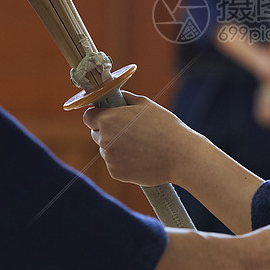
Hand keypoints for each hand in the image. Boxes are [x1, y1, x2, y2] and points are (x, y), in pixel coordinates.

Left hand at [83, 92, 198, 186]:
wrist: (180, 156)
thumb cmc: (165, 127)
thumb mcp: (145, 104)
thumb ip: (125, 98)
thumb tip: (114, 96)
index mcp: (109, 119)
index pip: (88, 116)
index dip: (97, 115)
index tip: (107, 116)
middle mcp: (104, 139)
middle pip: (96, 133)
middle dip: (107, 131)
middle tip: (129, 130)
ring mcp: (109, 158)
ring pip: (106, 149)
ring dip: (116, 146)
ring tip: (140, 145)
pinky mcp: (116, 173)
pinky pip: (114, 164)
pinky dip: (123, 161)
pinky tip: (141, 157)